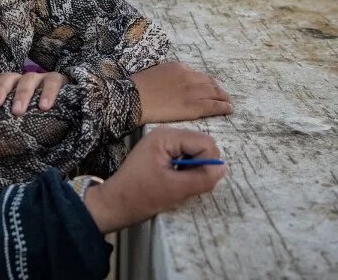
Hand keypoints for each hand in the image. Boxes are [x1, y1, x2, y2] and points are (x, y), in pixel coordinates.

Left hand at [0, 72, 69, 115]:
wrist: (73, 112)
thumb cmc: (40, 119)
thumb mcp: (21, 120)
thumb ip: (5, 124)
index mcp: (10, 87)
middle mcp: (23, 80)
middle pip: (8, 77)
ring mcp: (41, 78)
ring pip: (29, 79)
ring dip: (22, 94)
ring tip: (18, 112)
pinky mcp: (59, 80)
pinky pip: (53, 82)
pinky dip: (49, 93)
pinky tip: (44, 106)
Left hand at [83, 127, 226, 232]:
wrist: (115, 204)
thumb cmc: (141, 196)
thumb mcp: (175, 189)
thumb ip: (202, 177)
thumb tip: (223, 167)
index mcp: (166, 136)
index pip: (205, 142)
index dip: (207, 163)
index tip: (192, 180)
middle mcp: (166, 134)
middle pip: (202, 144)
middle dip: (201, 165)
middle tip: (184, 183)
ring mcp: (163, 142)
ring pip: (195, 152)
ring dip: (193, 169)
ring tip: (177, 183)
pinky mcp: (162, 152)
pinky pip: (185, 157)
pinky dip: (186, 170)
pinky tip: (173, 181)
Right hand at [130, 62, 231, 123]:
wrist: (135, 98)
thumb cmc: (138, 87)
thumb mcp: (155, 72)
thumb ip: (168, 75)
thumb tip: (173, 80)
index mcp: (178, 67)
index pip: (197, 74)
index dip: (204, 82)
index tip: (207, 87)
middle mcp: (190, 77)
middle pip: (210, 82)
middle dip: (218, 89)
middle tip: (223, 95)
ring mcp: (194, 91)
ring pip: (215, 93)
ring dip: (224, 97)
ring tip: (228, 102)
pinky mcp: (195, 106)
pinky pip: (215, 106)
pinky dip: (224, 107)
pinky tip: (229, 109)